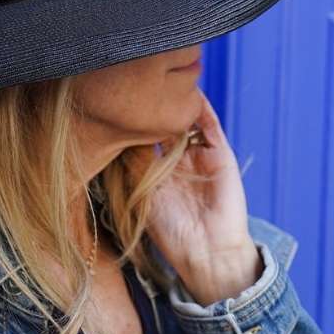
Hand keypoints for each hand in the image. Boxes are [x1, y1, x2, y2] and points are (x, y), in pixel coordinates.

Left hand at [121, 88, 261, 306]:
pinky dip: (200, 108)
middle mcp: (177, 163)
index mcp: (156, 174)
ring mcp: (199, 157)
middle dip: (151, 109)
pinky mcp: (220, 155)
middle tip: (135, 85)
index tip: (114, 105)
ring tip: (161, 82)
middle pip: (163, 126)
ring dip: (175, 103)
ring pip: (186, 121)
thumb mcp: (143, 195)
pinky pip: (209, 125)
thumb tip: (118, 132)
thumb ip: (134, 165)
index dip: (130, 124)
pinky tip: (189, 94)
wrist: (207, 251)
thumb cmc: (171, 233)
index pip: (142, 140)